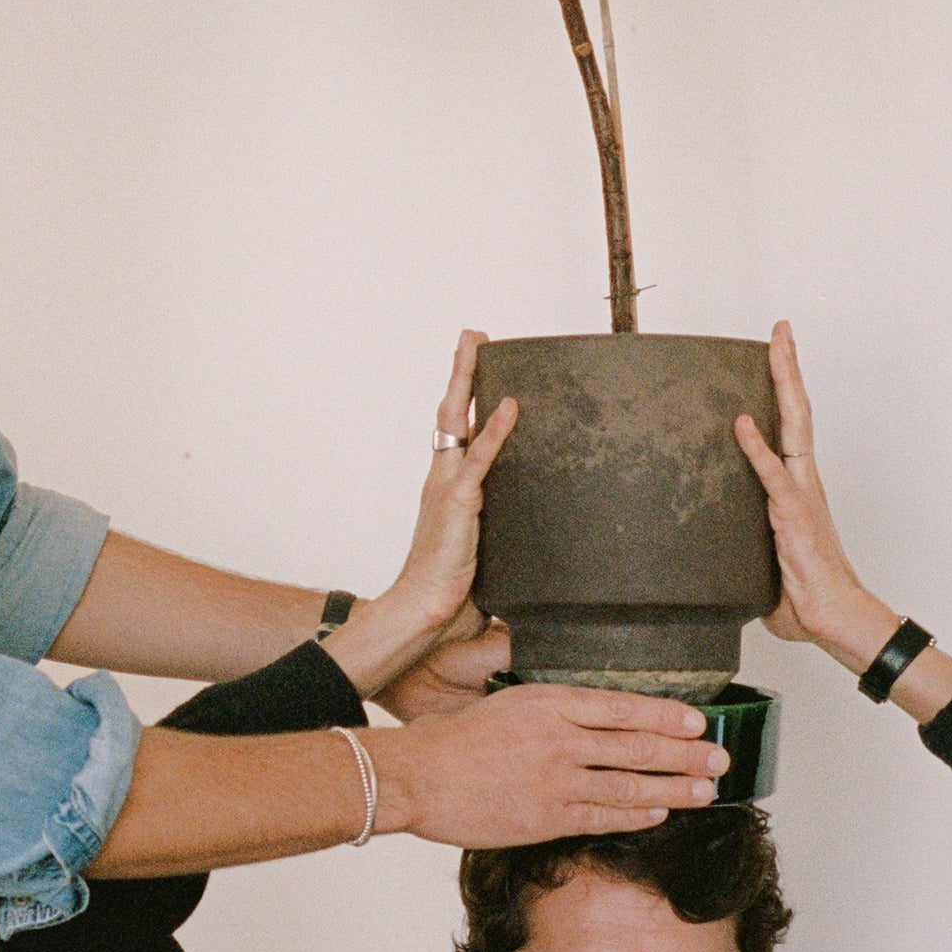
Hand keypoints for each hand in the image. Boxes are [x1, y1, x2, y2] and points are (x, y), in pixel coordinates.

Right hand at [318, 333, 515, 702]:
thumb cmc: (447, 599)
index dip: (464, 400)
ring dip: (467, 379)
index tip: (473, 370)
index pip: (455, 435)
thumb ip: (498, 544)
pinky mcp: (457, 504)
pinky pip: (481, 460)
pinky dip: (496, 430)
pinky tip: (511, 405)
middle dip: (461, 372)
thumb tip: (529, 552)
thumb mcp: (481, 560)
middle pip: (450, 414)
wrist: (422, 616)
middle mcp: (442, 482)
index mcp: (447, 492)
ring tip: (477, 343)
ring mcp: (447, 489)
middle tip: (471, 335)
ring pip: (457, 421)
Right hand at [375, 679, 727, 844]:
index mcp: (550, 702)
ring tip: (706, 790)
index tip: (698, 720)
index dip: (667, 715)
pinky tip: (660, 813)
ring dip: (674, 788)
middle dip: (686, 753)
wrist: (417, 775)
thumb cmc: (452, 740)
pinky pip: (604, 817)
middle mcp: (561, 739)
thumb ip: (550, 709)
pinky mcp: (548, 817)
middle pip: (638, 745)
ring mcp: (557, 780)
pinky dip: (637, 815)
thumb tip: (589, 718)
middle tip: (720, 757)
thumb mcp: (505, 702)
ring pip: (630, 784)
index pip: (624, 707)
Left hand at [732, 322, 895, 673]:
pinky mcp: (793, 517)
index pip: (790, 427)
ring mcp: (800, 496)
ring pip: (793, 429)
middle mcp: (803, 482)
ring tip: (776, 347)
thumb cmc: (804, 595)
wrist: (834, 619)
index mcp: (797, 487)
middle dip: (787, 368)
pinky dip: (755, 449)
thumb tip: (710, 545)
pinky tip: (741, 423)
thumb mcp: (762, 558)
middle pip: (797, 412)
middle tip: (780, 330)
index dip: (784, 389)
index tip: (777, 353)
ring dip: (783, 386)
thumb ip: (741, 539)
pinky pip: (773, 477)